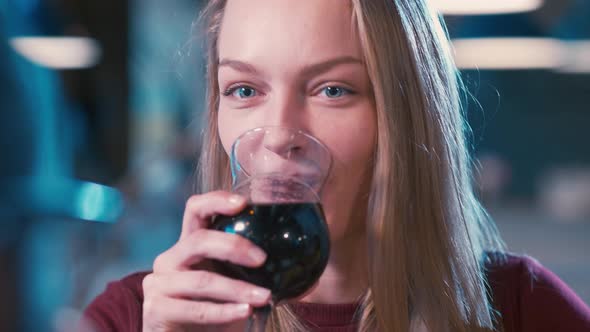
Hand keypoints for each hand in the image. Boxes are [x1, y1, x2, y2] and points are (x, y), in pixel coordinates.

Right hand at [142, 191, 270, 331]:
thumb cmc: (215, 309)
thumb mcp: (231, 281)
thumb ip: (245, 265)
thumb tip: (288, 253)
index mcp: (188, 245)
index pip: (195, 209)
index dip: (216, 200)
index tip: (244, 203)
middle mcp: (169, 259)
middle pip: (199, 240)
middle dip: (233, 246)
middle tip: (262, 259)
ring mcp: (158, 283)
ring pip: (202, 280)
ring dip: (238, 289)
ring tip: (264, 296)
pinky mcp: (155, 309)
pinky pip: (195, 309)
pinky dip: (224, 312)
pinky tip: (245, 312)